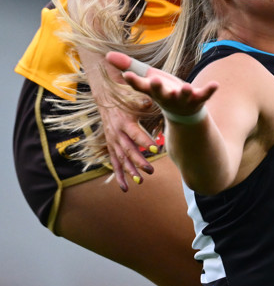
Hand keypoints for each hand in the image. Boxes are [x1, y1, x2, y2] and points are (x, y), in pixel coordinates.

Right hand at [85, 55, 155, 192]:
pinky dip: (119, 176)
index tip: (155, 150)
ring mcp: (112, 141)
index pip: (136, 134)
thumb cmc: (125, 97)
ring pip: (121, 159)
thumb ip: (143, 100)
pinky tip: (125, 188)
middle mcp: (117, 133)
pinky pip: (114, 163)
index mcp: (125, 121)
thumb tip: (151, 100)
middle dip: (139, 161)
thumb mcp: (134, 96)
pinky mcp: (111, 145)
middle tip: (150, 170)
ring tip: (140, 181)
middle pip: (128, 150)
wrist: (106, 97)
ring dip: (130, 171)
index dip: (145, 142)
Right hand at [107, 51, 217, 127]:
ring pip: (182, 96)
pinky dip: (209, 90)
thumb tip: (107, 55)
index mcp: (153, 92)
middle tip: (154, 81)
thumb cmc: (162, 91)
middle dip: (158, 87)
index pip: (141, 87)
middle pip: (160, 93)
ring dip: (184, 93)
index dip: (134, 81)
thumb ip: (129, 66)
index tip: (126, 75)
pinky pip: (204, 94)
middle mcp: (166, 97)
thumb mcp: (146, 78)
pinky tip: (215, 85)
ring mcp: (183, 100)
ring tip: (185, 87)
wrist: (184, 114)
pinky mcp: (198, 98)